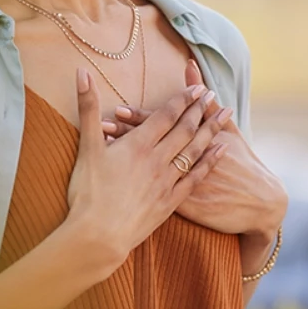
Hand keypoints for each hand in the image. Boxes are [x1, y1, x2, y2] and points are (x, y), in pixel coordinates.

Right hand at [64, 66, 230, 276]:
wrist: (98, 237)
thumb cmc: (88, 192)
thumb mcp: (86, 146)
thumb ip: (88, 107)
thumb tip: (81, 72)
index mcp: (138, 144)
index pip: (165, 116)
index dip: (182, 100)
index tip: (197, 87)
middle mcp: (157, 160)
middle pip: (185, 130)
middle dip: (200, 110)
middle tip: (214, 95)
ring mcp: (166, 182)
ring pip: (195, 150)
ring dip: (211, 130)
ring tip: (225, 115)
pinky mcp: (170, 202)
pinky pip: (196, 177)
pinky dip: (210, 161)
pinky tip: (221, 151)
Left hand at [101, 59, 287, 238]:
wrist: (259, 203)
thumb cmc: (242, 163)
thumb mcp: (227, 130)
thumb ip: (204, 101)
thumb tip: (190, 66)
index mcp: (195, 141)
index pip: (162, 126)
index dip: (140, 118)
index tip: (118, 109)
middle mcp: (185, 161)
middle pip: (151, 146)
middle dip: (125, 136)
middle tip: (102, 125)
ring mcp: (182, 185)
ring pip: (146, 169)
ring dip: (124, 159)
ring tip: (103, 149)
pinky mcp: (181, 206)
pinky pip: (152, 194)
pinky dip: (134, 185)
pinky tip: (114, 181)